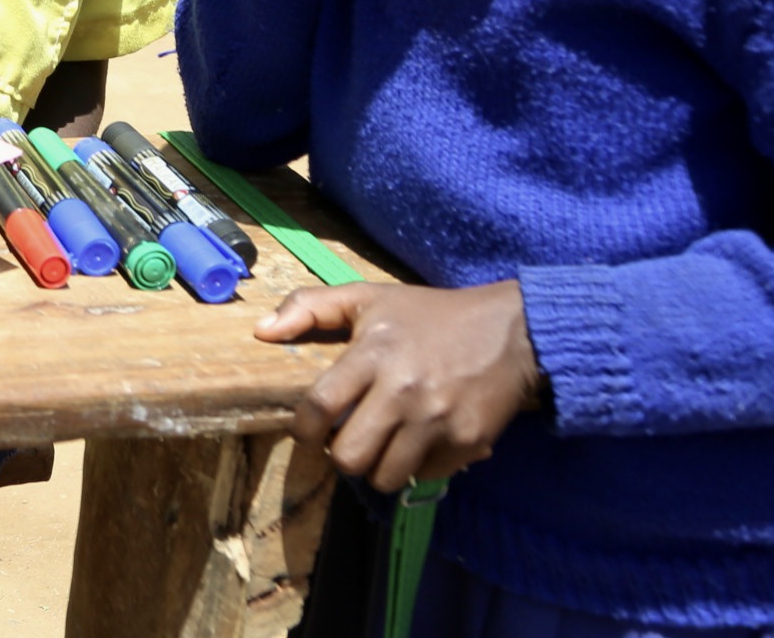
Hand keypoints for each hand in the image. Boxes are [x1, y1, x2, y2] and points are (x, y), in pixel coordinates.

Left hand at [260, 279, 543, 491]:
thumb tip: (261, 331)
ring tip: (379, 447)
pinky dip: (416, 467)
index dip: (303, 429)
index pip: (320, 406)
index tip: (305, 432)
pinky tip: (417, 444)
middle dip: (339, 456)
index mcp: (373, 354)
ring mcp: (437, 421)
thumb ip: (310, 308)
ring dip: (376, 468)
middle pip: (349, 455)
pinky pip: (425, 476)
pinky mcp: (467, 442)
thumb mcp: (369, 298)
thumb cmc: (430, 315)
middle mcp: (404, 391)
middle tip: (345, 442)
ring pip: (386, 477)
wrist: (512, 332)